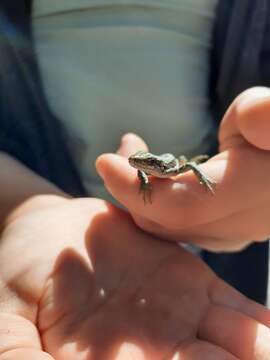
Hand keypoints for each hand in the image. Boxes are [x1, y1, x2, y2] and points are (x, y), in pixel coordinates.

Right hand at [1, 195, 269, 358]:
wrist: (48, 234)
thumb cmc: (20, 279)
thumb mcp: (8, 327)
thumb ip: (19, 359)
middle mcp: (153, 355)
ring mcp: (180, 320)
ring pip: (236, 351)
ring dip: (256, 353)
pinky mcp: (194, 285)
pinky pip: (239, 313)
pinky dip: (261, 327)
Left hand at [96, 87, 269, 250]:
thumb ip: (265, 115)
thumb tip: (251, 120)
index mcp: (251, 193)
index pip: (180, 206)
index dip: (134, 189)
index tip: (103, 162)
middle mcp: (239, 224)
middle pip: (164, 221)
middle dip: (130, 186)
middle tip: (123, 148)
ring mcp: (231, 233)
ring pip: (166, 228)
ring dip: (140, 193)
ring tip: (134, 155)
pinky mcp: (223, 232)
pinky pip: (175, 226)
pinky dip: (154, 203)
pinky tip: (153, 176)